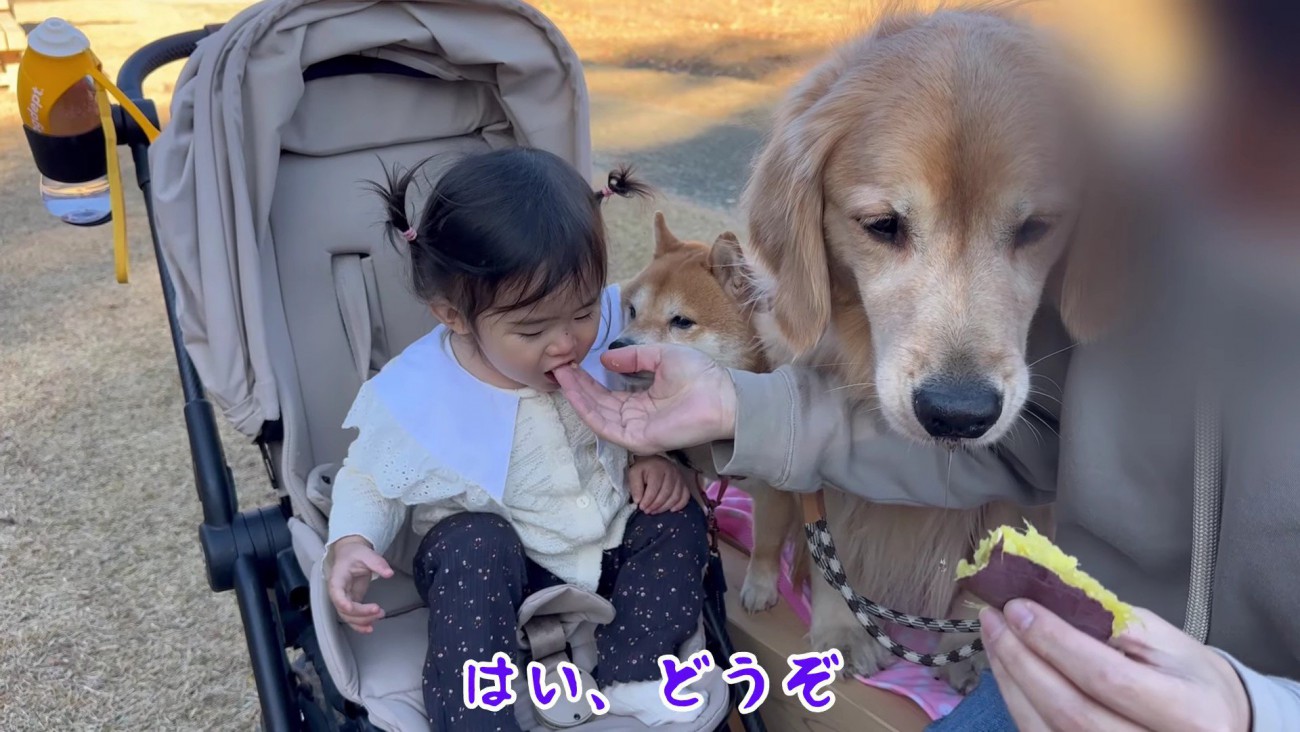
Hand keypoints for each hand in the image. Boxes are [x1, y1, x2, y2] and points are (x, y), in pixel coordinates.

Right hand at [326, 536, 394, 633]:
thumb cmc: (356, 554)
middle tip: (378, 610)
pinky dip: (360, 625)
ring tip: (380, 615)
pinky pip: (352, 617)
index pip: (336, 591)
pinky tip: (370, 628)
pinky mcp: (351, 602)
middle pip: (343, 608)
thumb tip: (389, 573)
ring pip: (348, 616)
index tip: (350, 607)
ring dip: (362, 621)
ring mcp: (344, 599)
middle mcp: (338, 592)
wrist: (351, 555)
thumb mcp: (367, 554)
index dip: (341, 601)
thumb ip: (378, 563)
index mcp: (338, 577)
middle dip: (360, 613)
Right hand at [554, 344, 736, 454]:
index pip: (608, 394)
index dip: (588, 380)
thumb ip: (634, 358)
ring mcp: (635, 430)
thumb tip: (606, 358)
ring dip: (577, 396)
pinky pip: (605, 426)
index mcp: (642, 402)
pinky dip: (587, 409)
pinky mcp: (638, 439)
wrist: (722, 396)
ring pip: (597, 414)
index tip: (571, 363)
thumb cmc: (700, 376)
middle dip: (577, 387)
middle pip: (598, 404)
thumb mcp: (661, 357)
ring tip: (561, 375)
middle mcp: (636, 418)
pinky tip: (574, 391)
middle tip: (558, 367)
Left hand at [627, 455, 693, 513]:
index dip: (648, 500)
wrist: (654, 462)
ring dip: (664, 507)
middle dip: (655, 505)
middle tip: (647, 511)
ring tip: (655, 511)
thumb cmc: (644, 469)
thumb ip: (635, 487)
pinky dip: (679, 505)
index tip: (642, 507)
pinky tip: (671, 510)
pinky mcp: (684, 483)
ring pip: (675, 497)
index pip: (654, 488)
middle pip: (666, 493)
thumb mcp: (634, 474)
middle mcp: (671, 472)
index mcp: (657, 468)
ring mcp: (679, 478)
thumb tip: (638, 501)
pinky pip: (685, 496)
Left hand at [982, 599, 1250, 731]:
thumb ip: (1110, 623)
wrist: (1218, 726)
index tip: (1019, 608)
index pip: (1106, 678)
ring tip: (994, 638)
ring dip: (1011, 681)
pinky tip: (1008, 671)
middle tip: (995, 619)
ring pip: (1048, 730)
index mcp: (1189, 715)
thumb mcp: (1166, 641)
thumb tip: (1045, 602)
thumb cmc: (1191, 679)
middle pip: (1071, 710)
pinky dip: (1018, 704)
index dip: (1055, 642)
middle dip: (1022, 660)